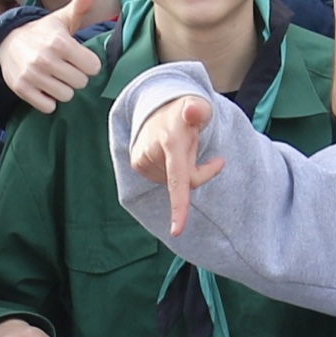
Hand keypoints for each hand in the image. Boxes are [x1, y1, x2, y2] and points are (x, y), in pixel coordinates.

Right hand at [0, 0, 118, 114]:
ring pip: (66, 96)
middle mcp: (45, 59)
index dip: (89, 63)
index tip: (80, 58)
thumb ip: (80, 4)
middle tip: (66, 67)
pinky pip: (49, 106)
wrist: (7, 42)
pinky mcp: (22, 90)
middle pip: (81, 82)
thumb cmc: (43, 32)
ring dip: (63, 88)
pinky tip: (44, 86)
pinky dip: (49, 100)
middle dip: (76, 76)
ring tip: (55, 76)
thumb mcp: (62, 18)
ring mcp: (32, 76)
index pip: (93, 67)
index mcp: (59, 42)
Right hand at [128, 93, 222, 236]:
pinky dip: (172, 171)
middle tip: (194, 143)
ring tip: (177, 145)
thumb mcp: (198, 105)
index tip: (177, 231)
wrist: (157, 107)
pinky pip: (165, 181)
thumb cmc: (185, 111)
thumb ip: (198, 108)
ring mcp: (142, 161)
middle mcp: (152, 154)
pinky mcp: (137, 165)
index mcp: (171, 143)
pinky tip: (167, 152)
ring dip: (182, 169)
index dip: (179, 208)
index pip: (177, 181)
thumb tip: (194, 110)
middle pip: (185, 183)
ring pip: (175, 184)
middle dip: (196, 169)